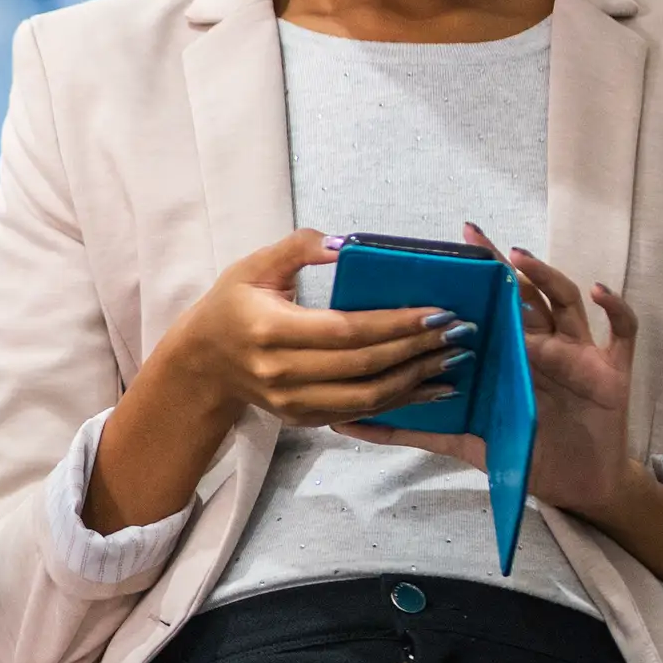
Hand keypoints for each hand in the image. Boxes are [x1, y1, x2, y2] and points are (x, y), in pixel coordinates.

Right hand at [88, 229, 467, 533]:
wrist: (203, 363)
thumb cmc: (232, 306)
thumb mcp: (254, 266)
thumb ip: (298, 248)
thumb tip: (346, 244)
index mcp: (269, 331)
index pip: (345, 330)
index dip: (394, 324)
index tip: (438, 312)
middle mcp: (281, 373)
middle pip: (363, 366)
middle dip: (418, 349)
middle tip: (460, 332)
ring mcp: (292, 402)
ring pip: (367, 397)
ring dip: (417, 380)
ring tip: (454, 359)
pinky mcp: (303, 419)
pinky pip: (360, 413)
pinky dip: (400, 401)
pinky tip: (431, 386)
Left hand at [343, 226, 662, 588]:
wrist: (578, 487)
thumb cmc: (525, 454)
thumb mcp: (463, 441)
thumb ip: (411, 430)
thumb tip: (346, 425)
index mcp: (510, 356)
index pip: (488, 309)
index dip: (470, 282)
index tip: (440, 254)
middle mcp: (543, 345)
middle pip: (523, 295)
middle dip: (500, 266)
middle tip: (471, 238)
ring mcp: (580, 353)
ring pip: (564, 302)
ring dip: (545, 277)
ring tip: (518, 259)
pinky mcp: (613, 370)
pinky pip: (622, 331)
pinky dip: (614, 307)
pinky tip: (595, 290)